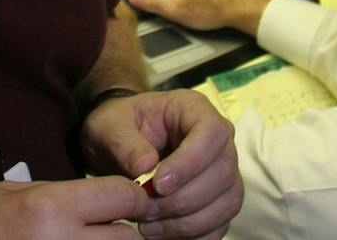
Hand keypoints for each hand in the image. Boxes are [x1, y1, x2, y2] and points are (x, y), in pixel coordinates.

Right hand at [0, 176, 153, 238]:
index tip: (130, 201)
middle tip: (106, 228)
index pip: (122, 196)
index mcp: (51, 208)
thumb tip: (100, 199)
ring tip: (83, 239)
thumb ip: (61, 194)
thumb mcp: (12, 195)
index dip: (132, 197)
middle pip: (128, 237)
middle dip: (123, 231)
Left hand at [82, 90, 242, 239]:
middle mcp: (217, 139)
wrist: (118, 142)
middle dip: (184, 199)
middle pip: (223, 172)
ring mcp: (222, 169)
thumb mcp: (109, 126)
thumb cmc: (117, 127)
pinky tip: (165, 235)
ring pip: (227, 201)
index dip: (191, 162)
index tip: (159, 185)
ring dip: (190, 222)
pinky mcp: (219, 198)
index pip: (211, 133)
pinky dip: (197, 235)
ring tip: (149, 227)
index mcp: (194, 110)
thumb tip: (146, 168)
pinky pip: (222, 222)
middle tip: (146, 210)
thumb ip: (125, 143)